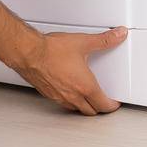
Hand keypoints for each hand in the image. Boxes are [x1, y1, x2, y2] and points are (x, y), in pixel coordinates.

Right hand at [11, 27, 126, 114]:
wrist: (28, 53)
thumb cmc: (51, 50)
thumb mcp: (83, 42)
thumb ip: (104, 40)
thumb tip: (118, 35)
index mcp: (85, 86)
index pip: (103, 105)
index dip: (112, 105)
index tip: (114, 102)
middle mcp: (73, 95)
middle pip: (90, 111)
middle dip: (99, 108)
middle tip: (104, 102)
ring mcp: (59, 97)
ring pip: (76, 109)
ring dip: (84, 106)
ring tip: (88, 98)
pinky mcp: (48, 94)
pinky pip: (63, 104)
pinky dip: (70, 101)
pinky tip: (68, 91)